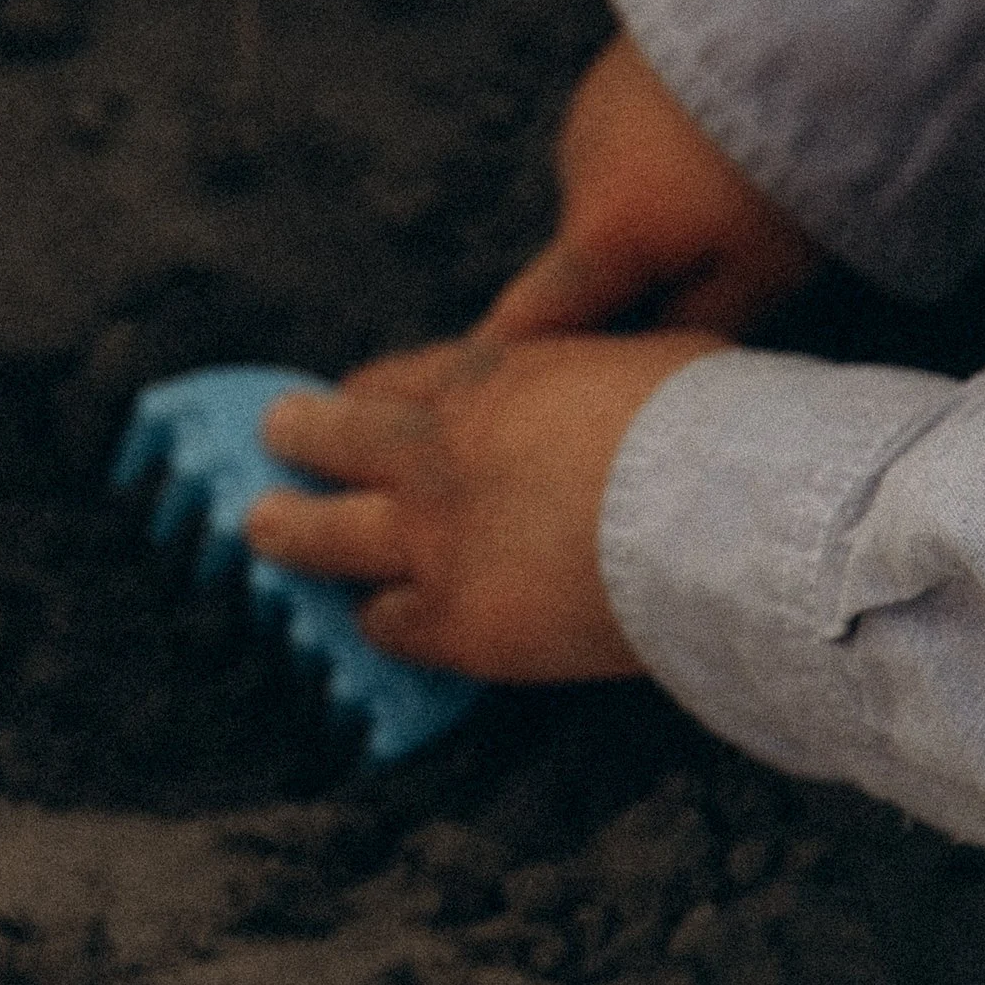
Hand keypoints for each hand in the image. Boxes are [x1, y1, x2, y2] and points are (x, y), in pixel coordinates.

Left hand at [248, 332, 729, 677]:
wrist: (726, 516)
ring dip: (285, 531)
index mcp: (492, 380)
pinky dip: (374, 622)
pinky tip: (366, 624)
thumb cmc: (719, 427)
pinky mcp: (455, 622)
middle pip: (339, 439)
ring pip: (327, 536)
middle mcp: (441, 454)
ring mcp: (435, 540)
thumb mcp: (650, 360)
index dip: (370, 393)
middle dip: (298, 436)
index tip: (351, 397)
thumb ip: (597, 378)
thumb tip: (616, 388)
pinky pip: (388, 624)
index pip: (403, 381)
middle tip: (272, 435)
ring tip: (257, 530)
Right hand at [351, 38, 820, 410]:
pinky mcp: (625, 61)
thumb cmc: (790, 159)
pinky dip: (670, 149)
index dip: (498, 367)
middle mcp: (576, 173)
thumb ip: (691, 331)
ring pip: (615, 191)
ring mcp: (595, 107)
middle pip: (586, 258)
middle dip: (631, 275)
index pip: (526, 326)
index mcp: (600, 238)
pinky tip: (730, 136)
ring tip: (742, 188)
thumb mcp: (761, 275)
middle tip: (716, 268)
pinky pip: (635, 133)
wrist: (812, 5)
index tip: (463, 395)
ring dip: (658, 204)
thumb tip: (643, 365)